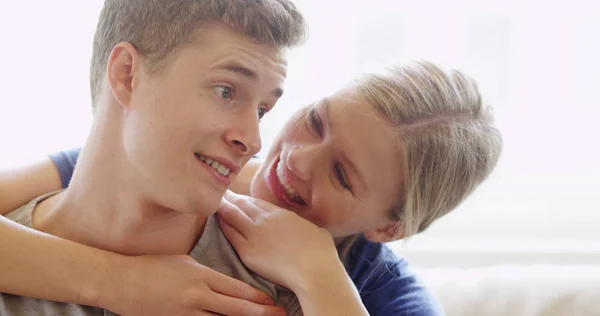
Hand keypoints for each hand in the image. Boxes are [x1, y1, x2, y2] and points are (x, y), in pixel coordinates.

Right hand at [97, 254, 286, 315]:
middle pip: (235, 308)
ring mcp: (186, 313)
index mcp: (201, 276)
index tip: (272, 301)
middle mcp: (197, 296)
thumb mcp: (184, 261)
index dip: (257, 297)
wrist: (119, 281)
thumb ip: (207, 271)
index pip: (236, 288)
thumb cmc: (152, 266)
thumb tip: (226, 278)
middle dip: (260, 313)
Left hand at [217, 191, 340, 292]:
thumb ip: (304, 226)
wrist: (314, 269)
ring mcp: (255, 234)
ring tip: (216, 201)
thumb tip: (306, 228)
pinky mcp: (247, 251)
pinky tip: (218, 220)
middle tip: (223, 193)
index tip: (240, 197)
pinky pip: (231, 234)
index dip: (247, 199)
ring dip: (224, 206)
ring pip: (233, 215)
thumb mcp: (316, 229)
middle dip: (232, 198)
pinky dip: (223, 225)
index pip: (258, 203)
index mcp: (282, 214)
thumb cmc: (321, 252)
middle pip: (243, 205)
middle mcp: (265, 220)